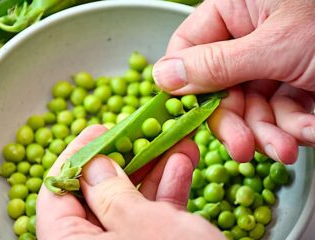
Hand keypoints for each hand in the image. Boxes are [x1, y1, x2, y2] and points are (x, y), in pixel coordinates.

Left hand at [36, 125, 224, 239]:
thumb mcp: (142, 226)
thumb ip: (110, 193)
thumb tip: (93, 164)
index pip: (56, 195)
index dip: (76, 157)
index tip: (98, 130)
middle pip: (97, 195)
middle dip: (125, 158)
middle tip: (140, 132)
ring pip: (131, 203)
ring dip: (154, 168)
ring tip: (173, 140)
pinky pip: (154, 217)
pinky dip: (168, 190)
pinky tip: (183, 164)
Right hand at [153, 0, 314, 163]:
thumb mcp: (276, 44)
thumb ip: (216, 64)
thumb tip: (163, 75)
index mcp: (236, 11)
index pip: (189, 47)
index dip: (184, 82)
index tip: (187, 112)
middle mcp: (248, 38)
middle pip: (219, 88)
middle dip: (234, 122)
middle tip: (242, 148)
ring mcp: (271, 64)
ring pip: (249, 109)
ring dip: (267, 134)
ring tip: (286, 148)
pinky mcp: (293, 87)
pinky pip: (278, 115)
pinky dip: (294, 130)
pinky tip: (310, 132)